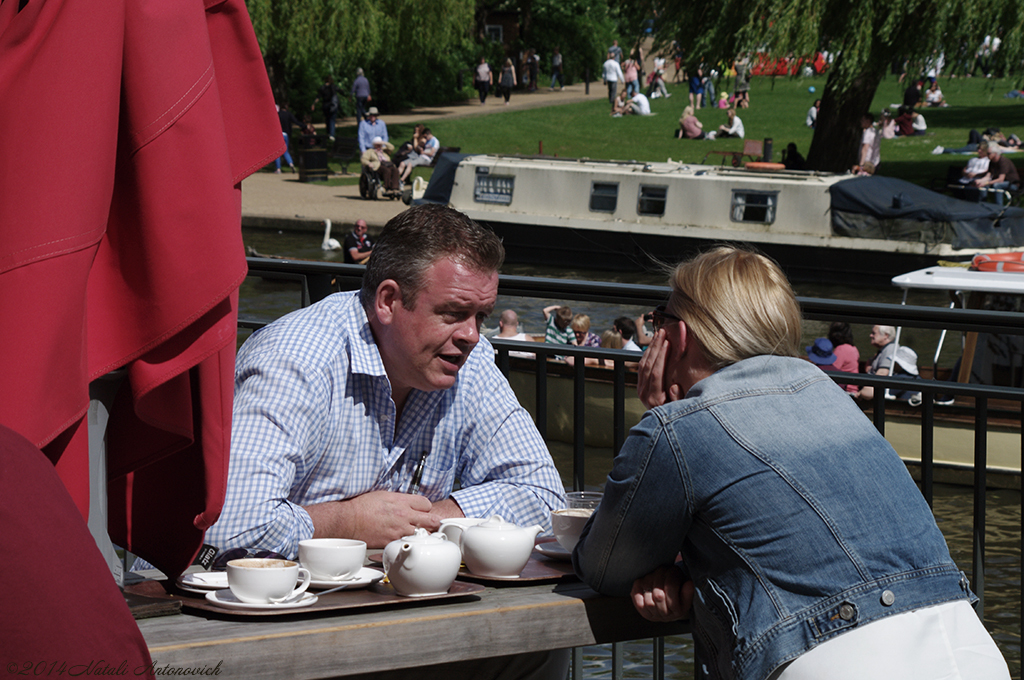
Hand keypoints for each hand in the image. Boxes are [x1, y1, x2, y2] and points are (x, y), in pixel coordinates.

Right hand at [304, 491, 440, 548]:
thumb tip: (407, 503)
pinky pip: (406, 544)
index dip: (426, 508)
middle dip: (433, 522)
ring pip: (422, 535)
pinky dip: (408, 544)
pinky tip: (406, 543)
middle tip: (433, 525)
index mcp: (402, 501)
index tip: (423, 511)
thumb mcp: (384, 494)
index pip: (427, 504)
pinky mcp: (392, 541)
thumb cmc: (362, 506)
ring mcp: (399, 530)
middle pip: (431, 520)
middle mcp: (404, 515)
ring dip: (422, 535)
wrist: (349, 520)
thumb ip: (399, 499)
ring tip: (420, 536)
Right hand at [630, 565, 693, 621]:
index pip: (671, 586)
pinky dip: (646, 610)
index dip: (672, 602)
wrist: (666, 599)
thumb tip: (689, 584)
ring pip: (649, 601)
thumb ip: (688, 594)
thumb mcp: (685, 600)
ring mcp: (647, 577)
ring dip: (656, 611)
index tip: (675, 608)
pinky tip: (651, 609)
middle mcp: (660, 570)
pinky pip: (638, 602)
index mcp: (674, 571)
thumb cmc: (677, 600)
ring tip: (660, 610)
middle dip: (664, 609)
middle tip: (667, 612)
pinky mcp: (637, 584)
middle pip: (658, 596)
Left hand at [637, 329, 681, 408]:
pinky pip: (641, 367)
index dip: (661, 356)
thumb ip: (678, 399)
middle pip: (648, 365)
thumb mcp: (681, 409)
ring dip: (650, 348)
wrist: (662, 424)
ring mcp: (640, 390)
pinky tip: (654, 345)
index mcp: (655, 399)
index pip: (656, 373)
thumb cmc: (677, 415)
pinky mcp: (640, 386)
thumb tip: (674, 386)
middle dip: (655, 347)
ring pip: (642, 364)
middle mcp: (644, 394)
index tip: (667, 343)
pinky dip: (647, 354)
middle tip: (662, 333)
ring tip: (658, 335)